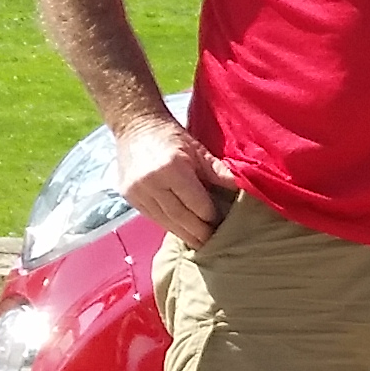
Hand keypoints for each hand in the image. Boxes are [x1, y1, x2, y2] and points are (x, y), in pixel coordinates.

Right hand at [109, 115, 233, 244]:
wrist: (136, 126)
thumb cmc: (172, 137)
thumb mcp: (198, 150)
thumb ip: (218, 171)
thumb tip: (240, 189)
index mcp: (172, 169)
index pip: (196, 203)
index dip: (211, 216)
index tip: (223, 224)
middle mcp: (152, 182)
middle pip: (180, 217)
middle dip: (199, 232)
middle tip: (214, 243)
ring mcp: (137, 191)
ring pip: (165, 221)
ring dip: (184, 234)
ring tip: (200, 243)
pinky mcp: (129, 197)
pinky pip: (152, 217)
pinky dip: (169, 225)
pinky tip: (181, 231)